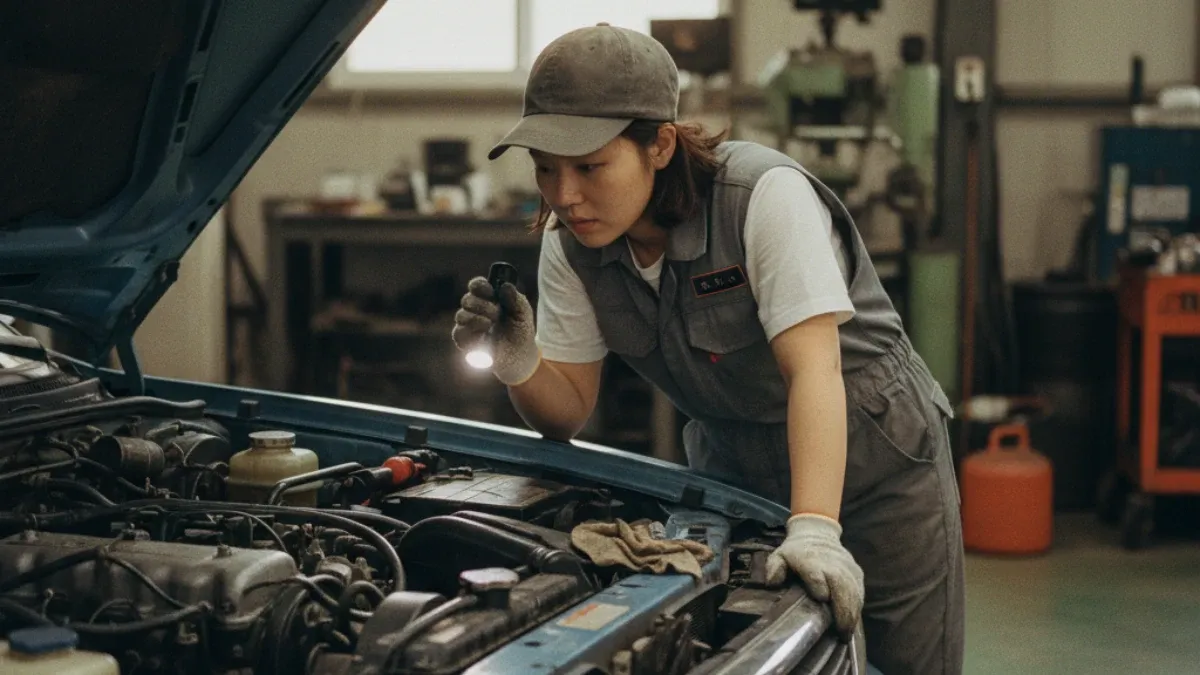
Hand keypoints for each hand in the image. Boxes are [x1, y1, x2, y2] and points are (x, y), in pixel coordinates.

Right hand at [452, 276, 540, 384]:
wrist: (521, 356)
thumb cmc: (520, 331)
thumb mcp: (523, 313)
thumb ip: (515, 298)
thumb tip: (505, 286)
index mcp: (488, 299)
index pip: (476, 286)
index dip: (480, 286)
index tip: (491, 291)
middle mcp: (476, 311)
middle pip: (467, 300)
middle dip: (482, 305)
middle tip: (497, 314)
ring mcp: (469, 327)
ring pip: (461, 315)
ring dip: (477, 318)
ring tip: (491, 325)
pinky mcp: (466, 343)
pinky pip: (458, 333)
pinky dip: (471, 332)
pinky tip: (484, 334)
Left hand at [766, 513, 863, 639]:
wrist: (818, 533)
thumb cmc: (795, 552)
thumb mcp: (779, 556)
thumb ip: (774, 568)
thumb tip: (772, 583)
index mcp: (809, 559)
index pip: (815, 572)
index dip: (818, 583)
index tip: (821, 598)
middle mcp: (831, 563)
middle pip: (840, 584)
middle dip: (842, 610)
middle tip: (840, 632)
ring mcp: (846, 567)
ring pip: (853, 590)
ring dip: (852, 613)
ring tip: (846, 633)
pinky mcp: (856, 572)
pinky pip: (860, 591)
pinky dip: (857, 608)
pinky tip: (852, 623)